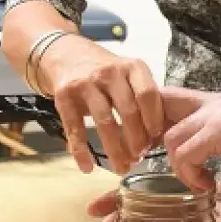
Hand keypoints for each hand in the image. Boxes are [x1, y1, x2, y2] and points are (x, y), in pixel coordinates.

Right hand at [39, 37, 163, 172]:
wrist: (66, 54)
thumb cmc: (105, 71)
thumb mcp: (129, 74)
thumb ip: (142, 97)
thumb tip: (156, 137)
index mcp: (133, 67)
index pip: (149, 95)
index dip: (154, 120)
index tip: (156, 140)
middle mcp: (110, 72)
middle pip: (129, 111)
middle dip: (136, 140)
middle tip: (139, 158)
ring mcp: (86, 83)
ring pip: (105, 122)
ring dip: (114, 150)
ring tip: (121, 167)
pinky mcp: (64, 96)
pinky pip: (75, 128)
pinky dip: (81, 151)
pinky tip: (88, 167)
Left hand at [161, 86, 220, 191]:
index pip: (176, 95)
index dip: (159, 114)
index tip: (157, 140)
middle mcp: (215, 104)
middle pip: (164, 106)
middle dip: (154, 135)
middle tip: (165, 162)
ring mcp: (216, 116)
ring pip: (172, 138)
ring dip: (178, 166)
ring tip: (196, 181)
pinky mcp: (220, 132)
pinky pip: (185, 156)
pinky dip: (190, 175)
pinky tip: (207, 185)